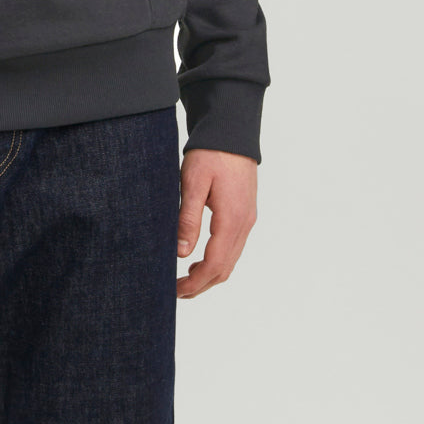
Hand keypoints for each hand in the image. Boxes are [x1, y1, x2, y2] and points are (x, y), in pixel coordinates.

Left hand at [176, 147, 257, 298]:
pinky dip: (218, 260)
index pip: (215, 264)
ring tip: (186, 279)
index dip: (196, 283)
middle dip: (202, 284)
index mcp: (231, 219)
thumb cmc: (211, 153)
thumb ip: (188, 218)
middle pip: (225, 268)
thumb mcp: (193, 183)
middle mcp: (244, 223)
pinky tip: (200, 258)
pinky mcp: (245, 212)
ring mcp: (247, 219)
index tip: (176, 291)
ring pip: (231, 259)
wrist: (232, 131)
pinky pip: (233, 246)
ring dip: (210, 274)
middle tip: (177, 291)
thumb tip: (181, 253)